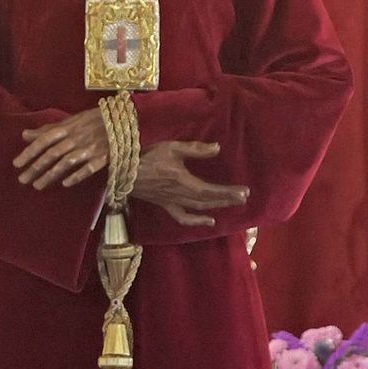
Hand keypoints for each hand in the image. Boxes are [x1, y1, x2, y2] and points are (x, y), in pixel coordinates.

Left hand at [15, 108, 108, 190]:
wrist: (123, 121)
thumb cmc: (92, 121)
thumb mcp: (69, 121)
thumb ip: (47, 130)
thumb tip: (24, 135)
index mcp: (67, 127)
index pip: (44, 140)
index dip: (29, 152)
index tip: (16, 164)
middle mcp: (76, 138)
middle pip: (52, 154)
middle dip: (36, 167)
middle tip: (22, 180)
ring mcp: (89, 148)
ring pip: (66, 163)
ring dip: (51, 175)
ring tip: (37, 186)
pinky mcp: (102, 158)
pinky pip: (88, 169)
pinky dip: (77, 176)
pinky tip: (65, 184)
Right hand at [133, 140, 249, 229]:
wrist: (123, 172)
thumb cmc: (147, 157)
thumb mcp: (172, 147)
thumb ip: (195, 149)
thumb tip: (217, 148)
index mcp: (183, 181)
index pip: (211, 190)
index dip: (228, 192)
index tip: (244, 192)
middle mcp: (180, 195)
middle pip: (208, 200)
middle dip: (227, 199)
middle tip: (243, 197)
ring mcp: (172, 203)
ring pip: (199, 208)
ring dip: (217, 206)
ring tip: (232, 203)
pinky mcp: (165, 206)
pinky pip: (183, 217)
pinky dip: (197, 221)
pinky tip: (209, 220)